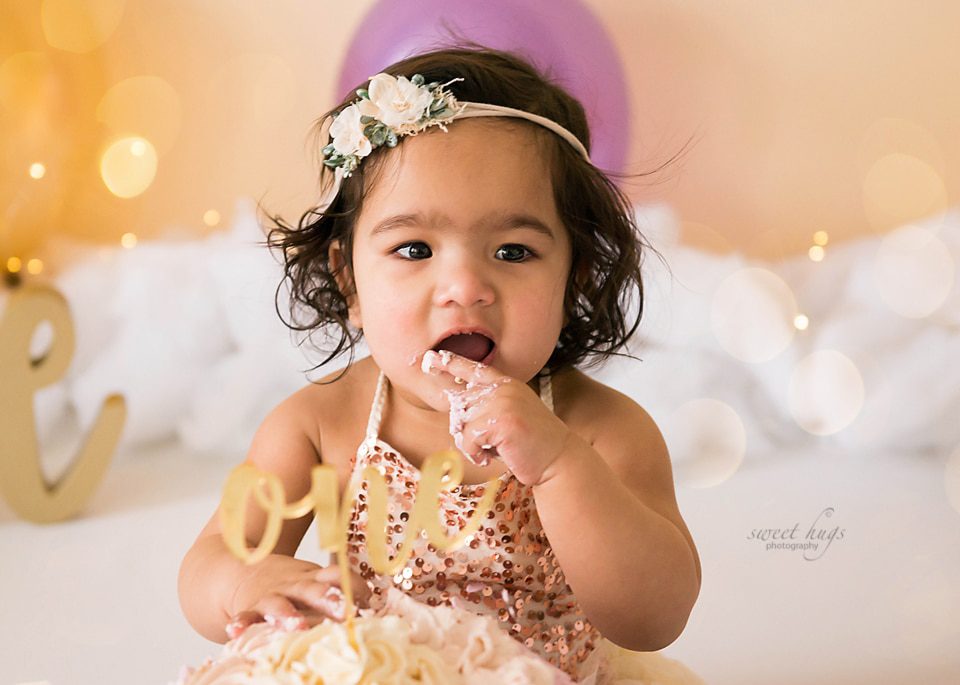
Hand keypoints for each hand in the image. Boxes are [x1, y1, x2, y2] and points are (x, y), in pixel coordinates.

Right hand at [225, 555, 371, 639]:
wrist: (242, 571)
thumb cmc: (291, 584)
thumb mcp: (314, 579)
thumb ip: (339, 591)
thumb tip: (374, 606)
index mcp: (315, 578)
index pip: (337, 576)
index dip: (353, 584)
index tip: (369, 597)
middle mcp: (295, 586)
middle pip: (312, 589)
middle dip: (327, 598)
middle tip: (343, 609)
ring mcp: (271, 596)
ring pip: (279, 604)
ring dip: (287, 614)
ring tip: (296, 625)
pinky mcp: (250, 608)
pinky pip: (245, 616)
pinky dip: (241, 622)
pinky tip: (237, 630)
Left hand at [420, 350, 571, 485]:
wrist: (558, 459)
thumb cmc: (529, 443)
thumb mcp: (508, 416)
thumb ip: (486, 407)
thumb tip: (454, 413)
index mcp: (506, 384)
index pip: (474, 369)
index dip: (451, 363)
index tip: (432, 357)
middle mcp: (503, 388)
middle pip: (460, 405)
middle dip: (466, 429)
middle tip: (488, 444)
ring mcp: (503, 403)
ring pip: (461, 424)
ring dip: (472, 444)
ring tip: (495, 449)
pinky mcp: (501, 422)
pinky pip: (469, 439)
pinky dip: (476, 454)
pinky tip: (493, 457)